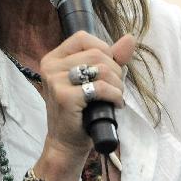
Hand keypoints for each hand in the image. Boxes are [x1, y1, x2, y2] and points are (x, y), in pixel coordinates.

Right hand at [38, 32, 134, 166]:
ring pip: (101, 69)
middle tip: (115, 89)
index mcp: (54, 58)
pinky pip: (101, 88)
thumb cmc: (82, 110)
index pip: (83, 37)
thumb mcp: (95, 79)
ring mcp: (55, 81)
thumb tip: (130, 38)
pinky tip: (115, 104)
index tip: (109, 69)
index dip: (104, 50)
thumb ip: (111, 57)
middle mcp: (50, 66)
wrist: (67, 142)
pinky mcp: (64, 97)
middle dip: (116, 71)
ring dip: (117, 84)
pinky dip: (115, 95)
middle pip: (97, 54)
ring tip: (115, 96)